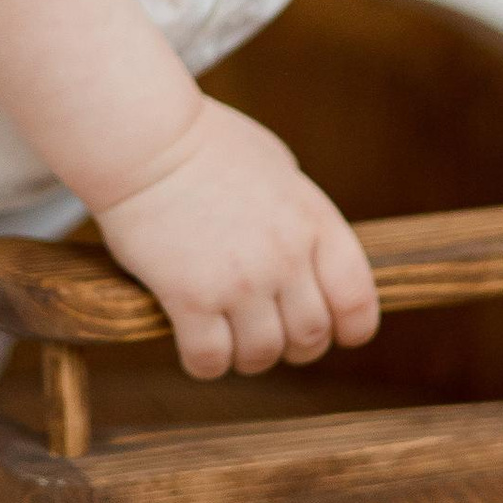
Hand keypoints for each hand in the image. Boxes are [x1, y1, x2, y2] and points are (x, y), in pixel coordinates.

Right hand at [96, 98, 380, 379]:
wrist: (145, 139)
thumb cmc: (206, 143)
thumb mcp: (278, 167)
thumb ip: (301, 213)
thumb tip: (309, 249)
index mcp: (314, 221)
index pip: (357, 299)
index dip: (350, 328)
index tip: (335, 334)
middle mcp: (287, 256)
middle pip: (311, 336)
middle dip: (293, 347)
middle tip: (269, 337)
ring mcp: (240, 281)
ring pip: (262, 355)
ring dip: (247, 357)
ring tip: (228, 341)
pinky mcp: (190, 298)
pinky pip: (210, 360)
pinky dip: (205, 363)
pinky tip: (193, 344)